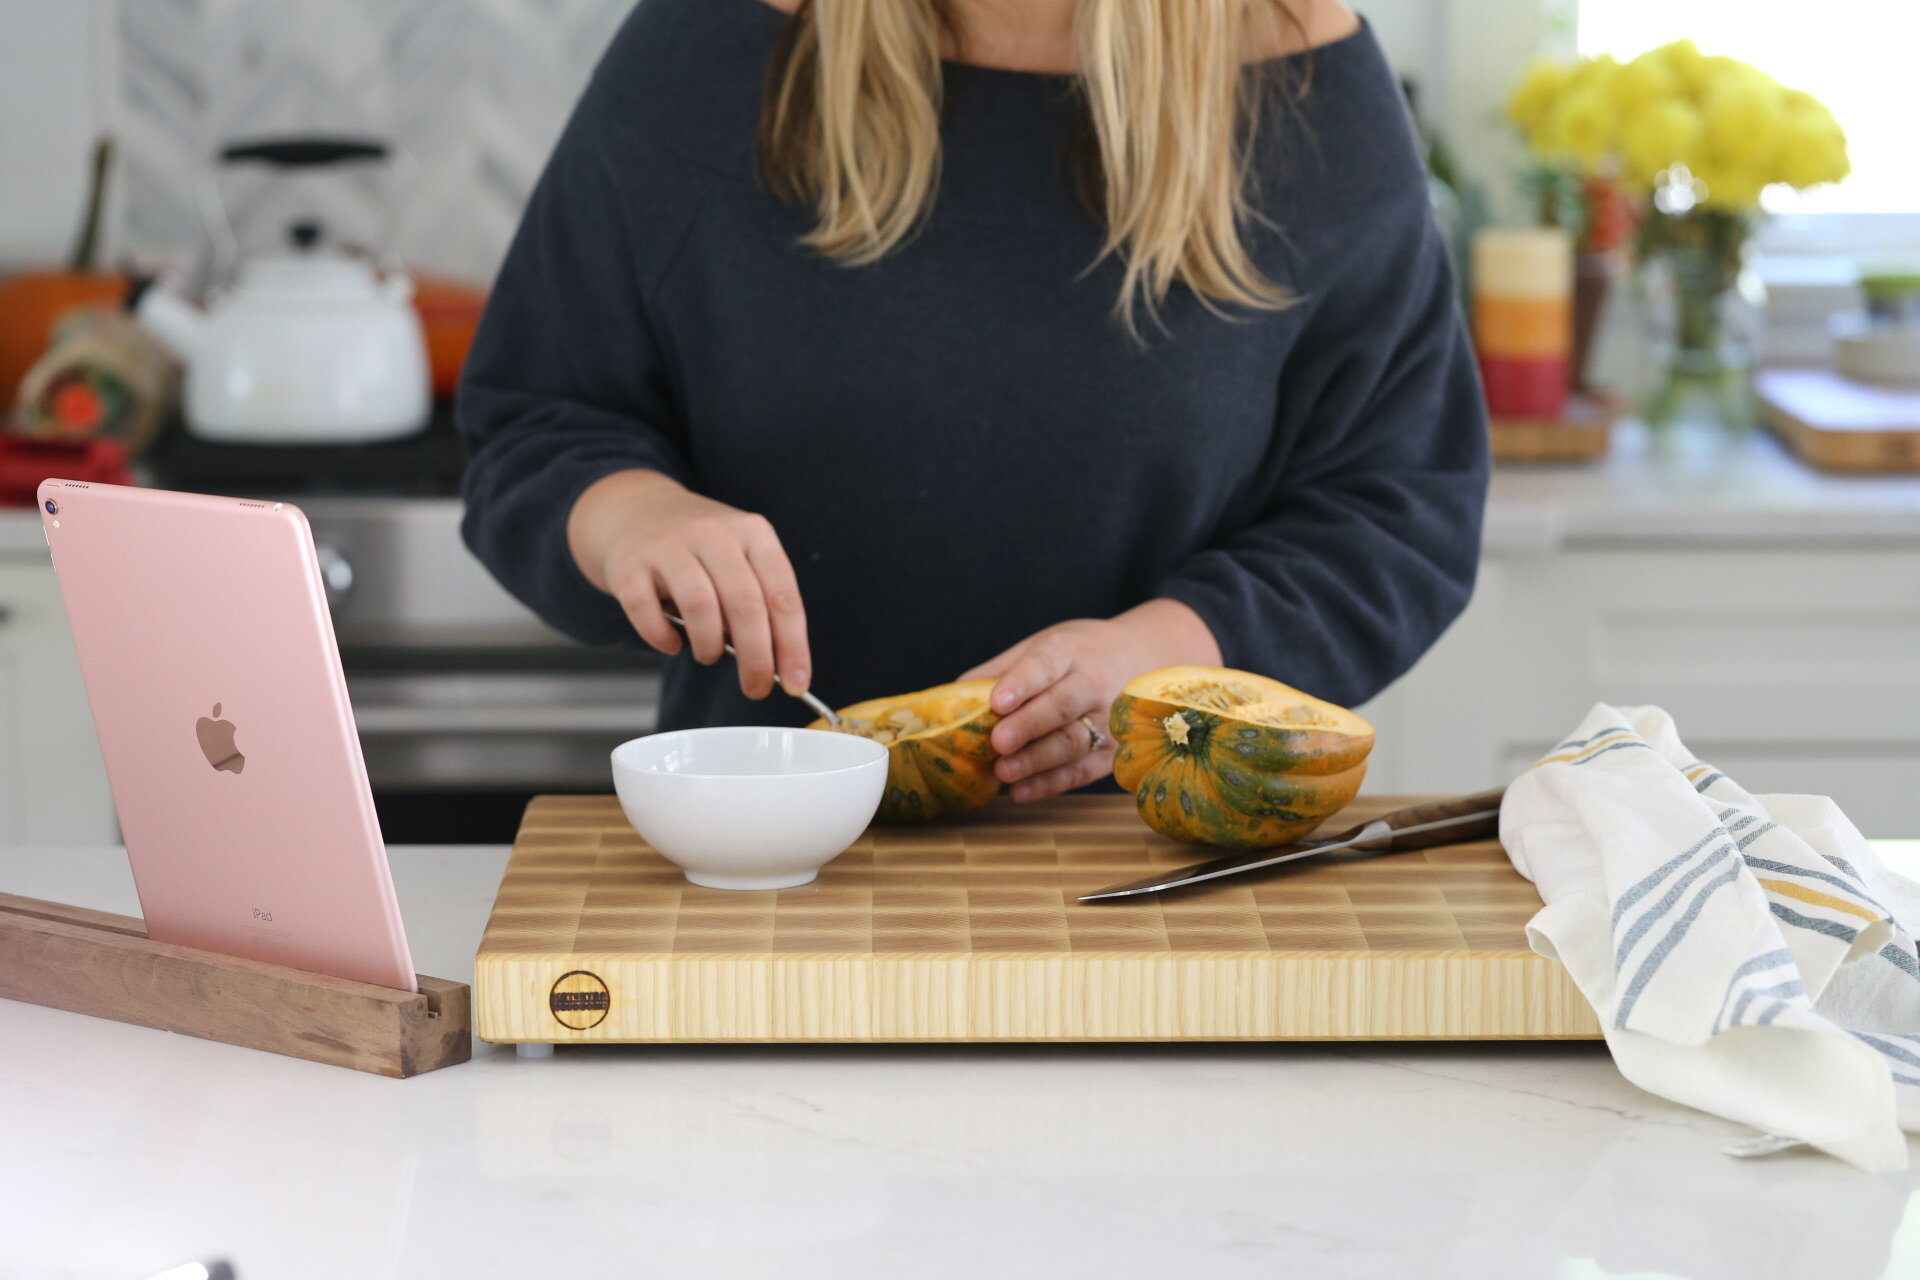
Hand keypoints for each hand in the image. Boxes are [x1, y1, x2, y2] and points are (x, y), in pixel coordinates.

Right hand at [567, 469, 810, 699]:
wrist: (635, 511)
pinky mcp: (630, 565)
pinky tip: (672, 644)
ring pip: (701, 608)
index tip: (796, 683)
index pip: (783, 596)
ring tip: (709, 655)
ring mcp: (669, 546)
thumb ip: (758, 601)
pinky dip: (663, 639)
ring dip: (709, 646)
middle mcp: (713, 533)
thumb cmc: (698, 547)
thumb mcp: (739, 557)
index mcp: (753, 532)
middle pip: (745, 605)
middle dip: (756, 658)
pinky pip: (648, 613)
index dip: (793, 646)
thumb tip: (774, 664)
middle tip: (755, 687)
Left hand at [958, 599, 1220, 801]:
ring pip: (1073, 742)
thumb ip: (1001, 669)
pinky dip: (1051, 784)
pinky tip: (1021, 792)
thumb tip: (951, 697)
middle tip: (998, 742)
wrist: (1147, 655)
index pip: (1044, 665)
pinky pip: (1082, 771)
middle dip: (1029, 726)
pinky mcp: (1113, 751)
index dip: (1021, 683)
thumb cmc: (1082, 652)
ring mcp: (1108, 719)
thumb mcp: (1045, 644)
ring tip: (1003, 772)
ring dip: (1037, 760)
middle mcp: (1094, 683)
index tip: (998, 701)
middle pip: (1062, 706)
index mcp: (1069, 651)